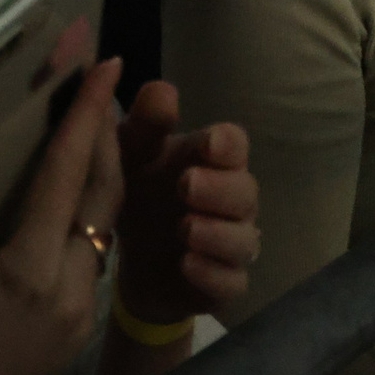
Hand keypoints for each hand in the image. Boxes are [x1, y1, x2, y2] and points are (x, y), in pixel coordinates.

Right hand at [0, 59, 124, 374]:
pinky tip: (70, 187)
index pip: (67, 178)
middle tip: (101, 84)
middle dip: (107, 137)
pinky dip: (86, 211)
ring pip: (104, 225)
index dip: (86, 116)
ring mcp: (79, 313)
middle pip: (103, 197)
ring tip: (87, 124)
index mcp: (30, 274)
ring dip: (100, 174)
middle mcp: (71, 292)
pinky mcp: (76, 326)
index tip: (105, 66)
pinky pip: (92, 253)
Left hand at [112, 79, 259, 326]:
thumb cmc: (138, 191)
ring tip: (186, 229)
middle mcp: (230, 202)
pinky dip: (212, 273)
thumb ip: (146, 124)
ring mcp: (230, 246)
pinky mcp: (222, 285)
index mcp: (211, 162)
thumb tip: (163, 89)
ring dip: (218, 232)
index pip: (236, 145)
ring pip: (244, 240)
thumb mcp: (131, 155)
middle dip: (220, 188)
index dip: (227, 145)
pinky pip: (231, 282)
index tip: (207, 144)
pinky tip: (186, 264)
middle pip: (246, 191)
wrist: (128, 261)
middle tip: (186, 185)